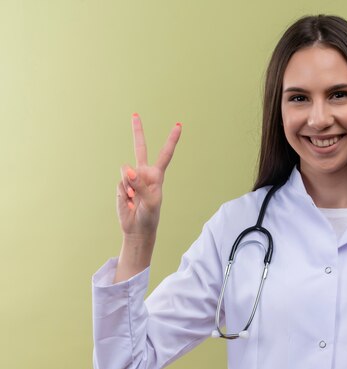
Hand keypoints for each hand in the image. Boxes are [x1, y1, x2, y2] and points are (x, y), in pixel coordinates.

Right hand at [117, 113, 181, 238]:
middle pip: (140, 148)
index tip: (178, 125)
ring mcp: (131, 179)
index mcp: (156, 175)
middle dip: (137, 131)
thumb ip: (140, 185)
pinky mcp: (121, 186)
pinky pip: (120, 185)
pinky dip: (124, 195)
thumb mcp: (150, 202)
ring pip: (126, 173)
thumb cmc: (149, 215)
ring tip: (135, 200)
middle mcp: (144, 173)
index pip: (165, 154)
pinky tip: (129, 202)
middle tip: (135, 114)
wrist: (137, 228)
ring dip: (129, 187)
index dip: (172, 140)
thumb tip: (127, 168)